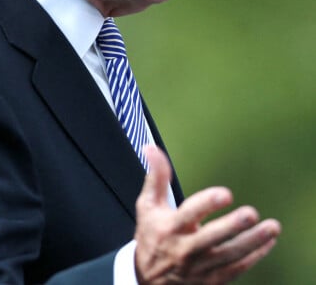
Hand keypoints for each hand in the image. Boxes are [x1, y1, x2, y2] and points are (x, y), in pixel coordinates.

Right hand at [134, 145, 280, 283]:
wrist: (149, 279)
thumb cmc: (151, 235)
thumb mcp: (147, 205)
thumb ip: (155, 176)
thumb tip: (152, 148)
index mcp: (170, 227)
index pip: (189, 214)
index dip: (207, 203)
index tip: (225, 194)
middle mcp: (185, 248)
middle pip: (212, 237)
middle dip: (233, 226)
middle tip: (251, 213)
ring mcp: (201, 266)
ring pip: (230, 254)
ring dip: (253, 241)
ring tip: (271, 227)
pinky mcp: (213, 279)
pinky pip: (237, 268)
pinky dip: (255, 256)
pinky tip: (267, 242)